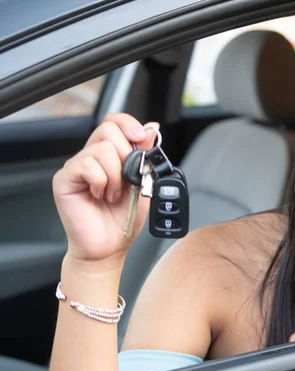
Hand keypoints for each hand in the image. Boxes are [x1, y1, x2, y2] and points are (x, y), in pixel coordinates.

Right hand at [53, 113, 157, 264]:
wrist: (110, 246)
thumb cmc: (124, 219)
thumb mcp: (144, 183)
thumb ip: (146, 156)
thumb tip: (152, 129)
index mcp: (111, 155)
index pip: (114, 122)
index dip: (129, 124)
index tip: (143, 138)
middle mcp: (92, 157)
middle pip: (108, 130)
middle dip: (126, 156)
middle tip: (126, 181)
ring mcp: (77, 167)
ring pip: (101, 148)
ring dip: (115, 175)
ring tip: (113, 194)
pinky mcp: (65, 179)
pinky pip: (87, 165)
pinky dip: (102, 181)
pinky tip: (100, 195)